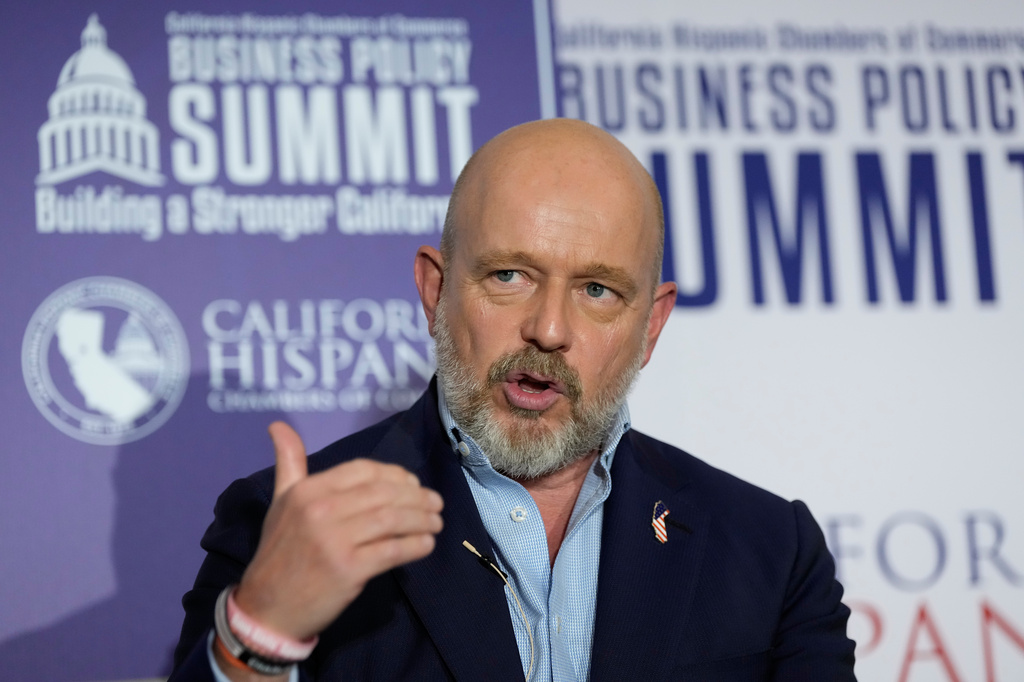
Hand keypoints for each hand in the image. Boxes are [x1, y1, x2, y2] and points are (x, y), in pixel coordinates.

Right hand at [232, 422, 443, 640]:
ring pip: (392, 520)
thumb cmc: (280, 551)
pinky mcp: (349, 569)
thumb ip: (289, 462)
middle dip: (417, 497)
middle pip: (384, 493)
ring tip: (436, 522)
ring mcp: (335, 540)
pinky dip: (416, 545)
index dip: (395, 474)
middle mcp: (321, 510)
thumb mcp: (280, 501)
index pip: (364, 470)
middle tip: (435, 503)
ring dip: (422, 519)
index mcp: (308, 490)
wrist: (268, 607)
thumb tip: (278, 424)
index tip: (412, 484)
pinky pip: (393, 551)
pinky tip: (427, 544)